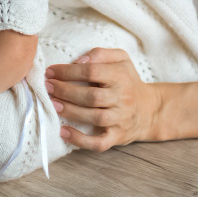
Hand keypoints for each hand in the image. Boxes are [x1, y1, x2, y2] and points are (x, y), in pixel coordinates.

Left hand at [45, 48, 164, 150]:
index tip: (51, 72)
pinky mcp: (117, 137)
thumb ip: (100, 54)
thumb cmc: (128, 81)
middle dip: (66, 91)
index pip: (92, 72)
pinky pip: (99, 142)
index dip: (69, 71)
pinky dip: (80, 140)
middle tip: (48, 86)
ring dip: (71, 111)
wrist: (150, 110)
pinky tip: (64, 132)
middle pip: (91, 96)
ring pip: (94, 118)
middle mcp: (122, 98)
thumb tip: (78, 61)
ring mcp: (120, 119)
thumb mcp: (121, 59)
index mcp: (121, 77)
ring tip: (53, 104)